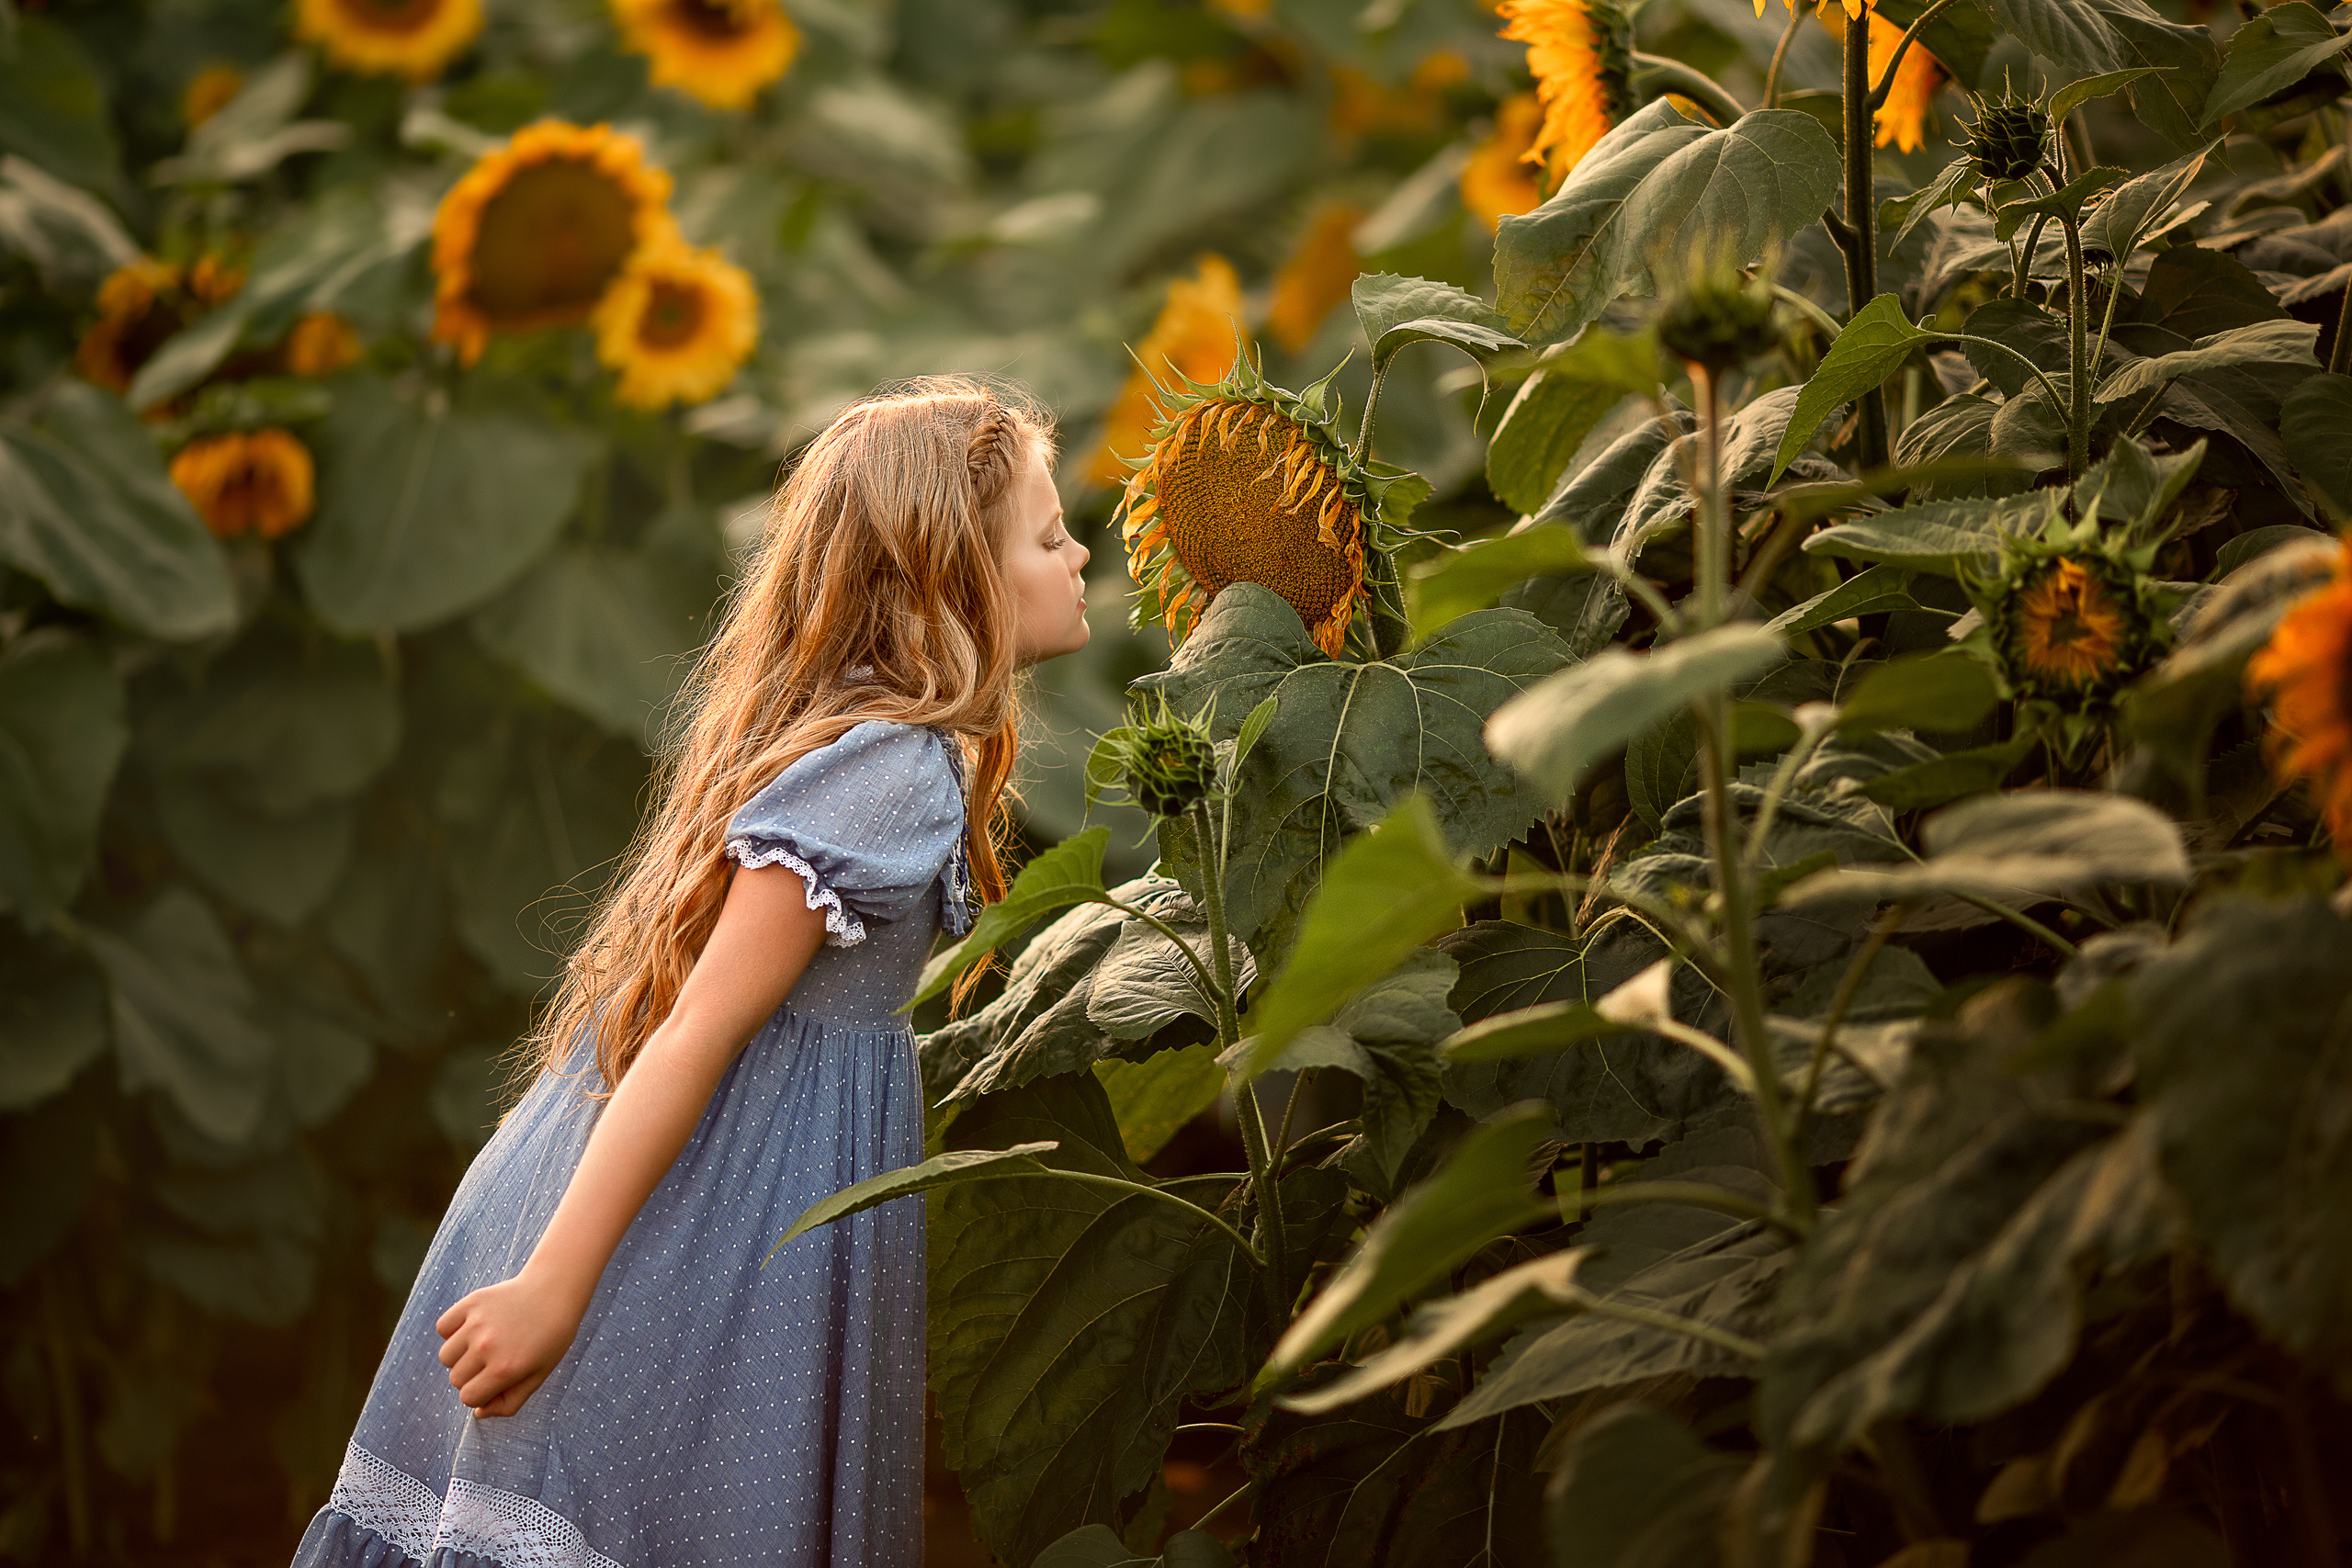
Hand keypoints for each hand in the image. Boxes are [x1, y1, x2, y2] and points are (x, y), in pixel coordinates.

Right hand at [434, 1271, 583, 1417]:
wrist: (555, 1292)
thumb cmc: (550, 1339)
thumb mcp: (538, 1376)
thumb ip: (509, 1403)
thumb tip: (478, 1413)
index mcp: (504, 1370)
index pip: (468, 1398)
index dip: (481, 1394)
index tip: (497, 1381)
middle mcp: (487, 1347)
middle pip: (456, 1379)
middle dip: (473, 1376)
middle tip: (496, 1358)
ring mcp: (477, 1323)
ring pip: (446, 1357)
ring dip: (460, 1355)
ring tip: (483, 1343)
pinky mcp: (471, 1303)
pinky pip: (443, 1328)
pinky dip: (452, 1331)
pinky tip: (473, 1327)